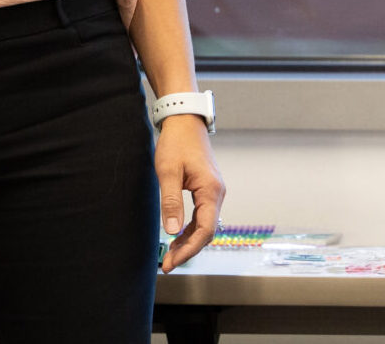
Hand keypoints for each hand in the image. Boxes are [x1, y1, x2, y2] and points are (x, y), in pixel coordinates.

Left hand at [156, 116, 224, 272]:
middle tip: (167, 264)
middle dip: (188, 250)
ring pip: (205, 225)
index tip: (171, 261)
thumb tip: (171, 232)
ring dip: (188, 242)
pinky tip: (176, 237)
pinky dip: (190, 229)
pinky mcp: (207, 189)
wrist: (185, 121)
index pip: (206, 230)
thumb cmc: (176, 143)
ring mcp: (214, 191)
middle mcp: (217, 193)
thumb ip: (171, 202)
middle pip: (207, 231)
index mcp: (211, 190)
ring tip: (169, 255)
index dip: (189, 249)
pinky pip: (202, 216)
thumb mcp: (168, 172)